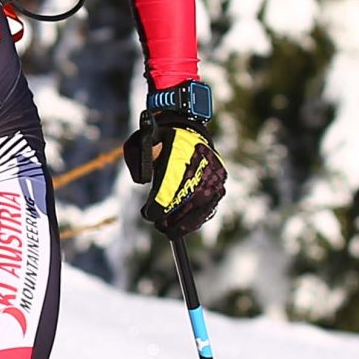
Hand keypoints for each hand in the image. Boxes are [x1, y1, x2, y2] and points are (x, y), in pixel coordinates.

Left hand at [123, 85, 225, 236]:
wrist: (187, 127)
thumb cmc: (159, 137)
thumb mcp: (141, 140)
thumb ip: (139, 159)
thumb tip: (143, 182)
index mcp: (179, 149)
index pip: (169, 185)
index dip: (158, 204)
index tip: (147, 213)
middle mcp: (200, 162)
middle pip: (186, 199)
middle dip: (170, 217)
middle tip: (158, 225)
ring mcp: (212, 174)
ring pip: (200, 207)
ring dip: (184, 223)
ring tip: (169, 231)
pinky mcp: (219, 182)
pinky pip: (210, 206)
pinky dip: (197, 219)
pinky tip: (184, 226)